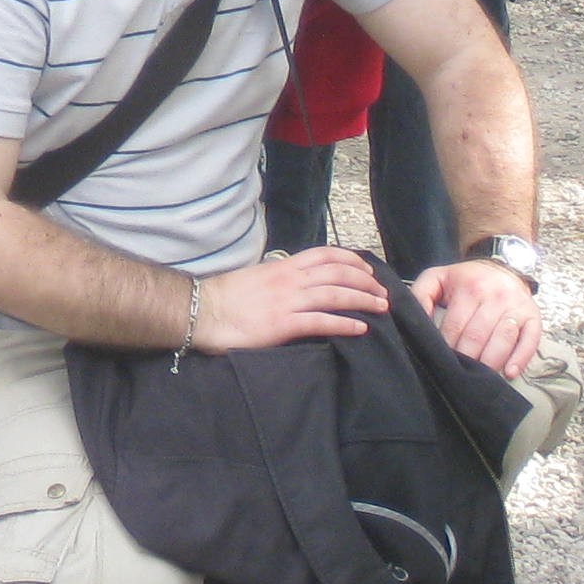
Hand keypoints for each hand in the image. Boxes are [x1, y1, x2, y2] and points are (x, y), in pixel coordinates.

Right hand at [196, 246, 390, 350]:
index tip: (367, 269)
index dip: (351, 260)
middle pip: (338, 274)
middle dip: (366, 282)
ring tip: (381, 308)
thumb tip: (296, 285)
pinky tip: (360, 329)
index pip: (324, 254)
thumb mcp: (256, 279)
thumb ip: (279, 279)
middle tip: (382, 293)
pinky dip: (345, 324)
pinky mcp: (284, 324)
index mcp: (282, 267)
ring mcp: (288, 301)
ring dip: (363, 300)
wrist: (201, 312)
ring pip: (336, 295)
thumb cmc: (224, 298)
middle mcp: (289, 280)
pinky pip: (322, 322)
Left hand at [409, 258, 541, 378]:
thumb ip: (420, 295)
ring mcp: (516, 308)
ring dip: (489, 362)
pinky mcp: (533, 318)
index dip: (445, 346)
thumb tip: (415, 320)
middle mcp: (496, 297)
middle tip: (456, 373)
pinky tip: (508, 373)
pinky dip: (520, 359)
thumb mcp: (438, 278)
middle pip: (477, 337)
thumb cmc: (466, 279)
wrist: (504, 266)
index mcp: (470, 288)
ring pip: (503, 340)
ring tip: (478, 376)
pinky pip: (530, 341)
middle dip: (465, 358)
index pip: (455, 326)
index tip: (439, 359)